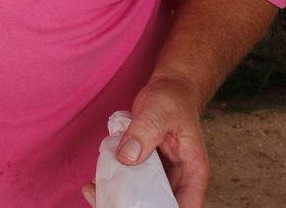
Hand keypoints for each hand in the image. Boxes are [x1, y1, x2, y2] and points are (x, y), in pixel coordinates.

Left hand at [83, 76, 209, 207]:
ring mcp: (160, 178)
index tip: (136, 206)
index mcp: (193, 173)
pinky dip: (113, 187)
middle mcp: (178, 181)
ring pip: (141, 201)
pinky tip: (93, 182)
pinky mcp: (144, 171)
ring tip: (94, 191)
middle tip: (106, 200)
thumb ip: (145, 131)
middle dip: (132, 207)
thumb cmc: (172, 99)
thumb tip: (127, 157)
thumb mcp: (160, 110)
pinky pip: (129, 186)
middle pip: (159, 207)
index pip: (186, 206)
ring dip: (119, 200)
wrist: (168, 88)